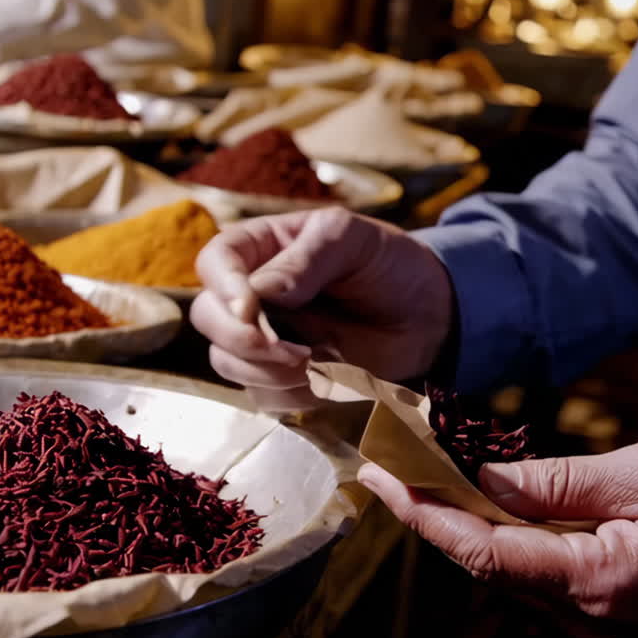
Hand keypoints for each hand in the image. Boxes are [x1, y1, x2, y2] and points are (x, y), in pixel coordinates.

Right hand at [191, 208, 453, 408]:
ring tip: (324, 358)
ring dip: (271, 371)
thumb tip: (260, 292)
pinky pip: (264, 396)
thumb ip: (307, 258)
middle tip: (294, 350)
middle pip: (209, 319)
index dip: (223, 289)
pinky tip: (331, 376)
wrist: (429, 314)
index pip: (214, 262)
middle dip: (244, 340)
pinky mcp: (281, 378)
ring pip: (229, 363)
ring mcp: (263, 338)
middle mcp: (251, 294)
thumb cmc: (388, 263)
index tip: (251, 310)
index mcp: (261, 247)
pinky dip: (294, 393)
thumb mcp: (352, 240)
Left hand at [358, 440, 637, 628]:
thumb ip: (560, 482)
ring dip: (458, 523)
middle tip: (389, 466)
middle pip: (482, 563)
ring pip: (501, 570)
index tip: (383, 478)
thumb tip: (488, 478)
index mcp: (593, 578)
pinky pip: (529, 572)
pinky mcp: (596, 605)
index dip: (426, 515)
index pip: (484, 551)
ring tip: (421, 474)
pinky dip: (497, 535)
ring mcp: (588, 616)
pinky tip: (480, 500)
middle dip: (430, 514)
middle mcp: (581, 612)